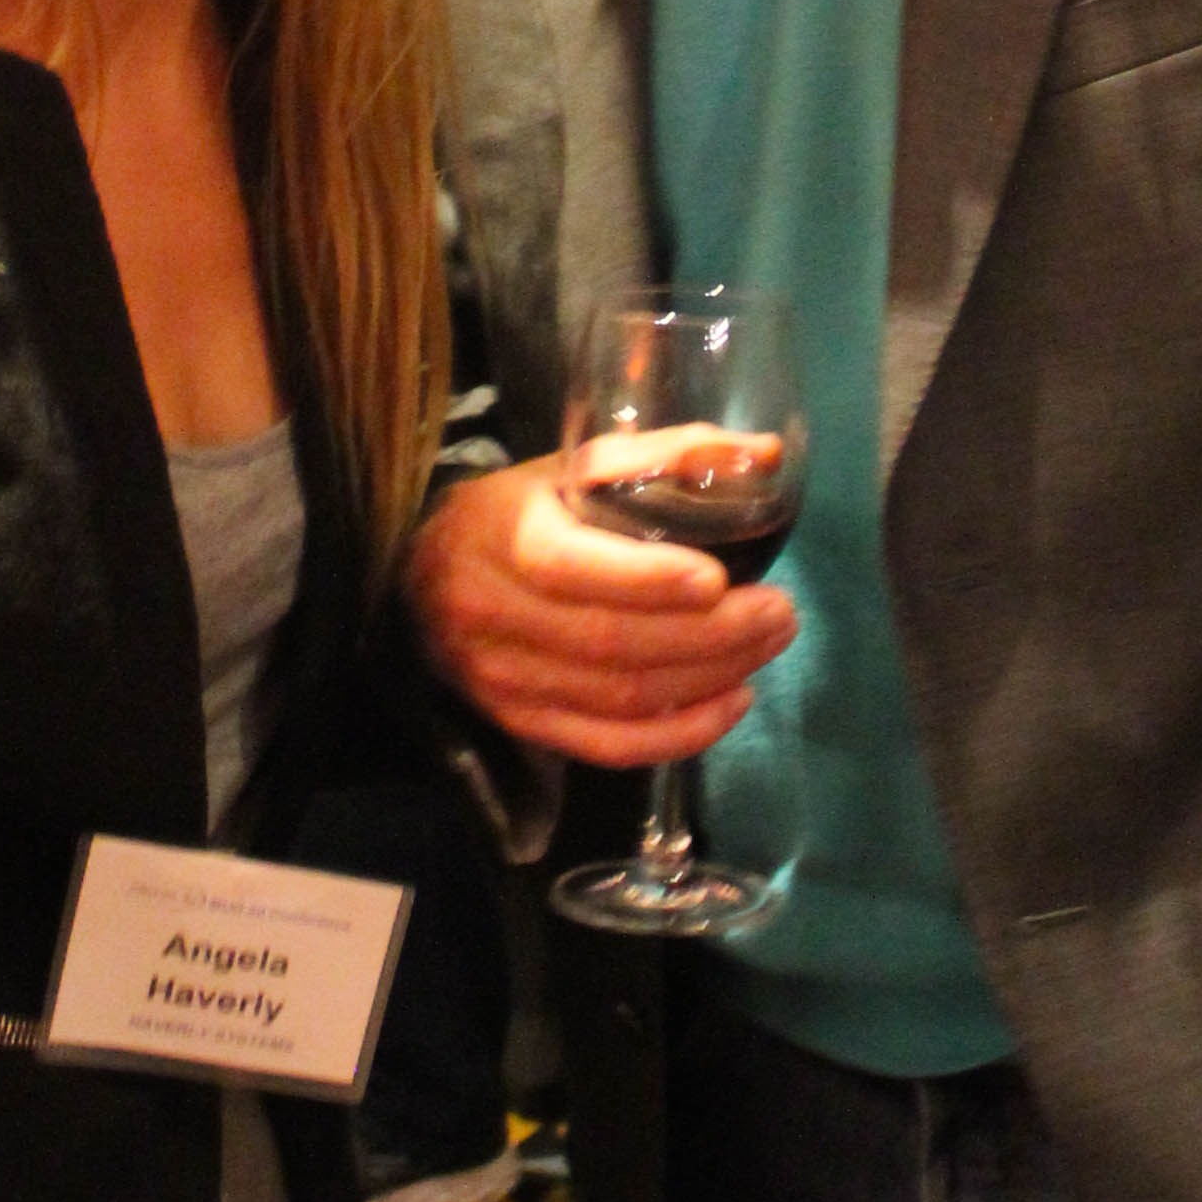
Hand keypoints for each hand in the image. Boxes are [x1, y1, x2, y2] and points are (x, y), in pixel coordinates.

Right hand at [408, 458, 794, 770]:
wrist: (421, 577)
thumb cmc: (513, 511)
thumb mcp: (570, 466)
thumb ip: (662, 456)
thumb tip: (767, 454)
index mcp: (502, 539)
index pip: (572, 570)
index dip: (648, 581)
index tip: (720, 577)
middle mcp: (495, 618)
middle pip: (610, 643)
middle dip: (710, 634)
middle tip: (780, 612)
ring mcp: (506, 683)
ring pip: (619, 699)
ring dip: (708, 679)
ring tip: (769, 645)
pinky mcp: (524, 725)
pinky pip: (609, 747)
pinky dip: (678, 735)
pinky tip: (731, 704)